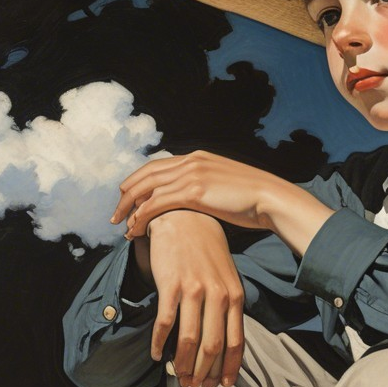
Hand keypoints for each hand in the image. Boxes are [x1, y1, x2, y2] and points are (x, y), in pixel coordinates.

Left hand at [111, 150, 278, 236]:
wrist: (271, 199)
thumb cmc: (253, 200)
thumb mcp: (225, 186)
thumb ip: (207, 187)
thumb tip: (199, 200)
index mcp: (197, 157)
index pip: (157, 167)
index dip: (138, 183)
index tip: (129, 200)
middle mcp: (190, 161)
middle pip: (146, 175)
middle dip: (127, 195)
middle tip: (116, 214)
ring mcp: (191, 174)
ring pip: (147, 189)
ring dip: (130, 209)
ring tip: (122, 226)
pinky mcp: (194, 191)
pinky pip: (157, 203)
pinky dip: (142, 216)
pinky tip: (136, 229)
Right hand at [142, 210, 243, 386]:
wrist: (185, 218)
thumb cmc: (206, 250)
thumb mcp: (227, 277)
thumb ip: (228, 306)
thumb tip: (223, 341)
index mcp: (235, 296)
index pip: (236, 341)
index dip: (229, 368)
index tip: (223, 385)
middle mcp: (218, 295)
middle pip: (213, 346)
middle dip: (205, 372)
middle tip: (197, 386)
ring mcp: (194, 290)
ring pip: (190, 340)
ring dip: (183, 364)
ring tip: (179, 377)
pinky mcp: (171, 284)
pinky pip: (165, 322)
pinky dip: (159, 343)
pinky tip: (156, 355)